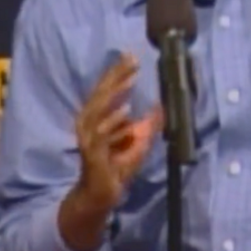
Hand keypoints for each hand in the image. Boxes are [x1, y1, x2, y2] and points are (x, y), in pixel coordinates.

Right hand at [73, 53, 162, 213]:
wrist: (102, 194)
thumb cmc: (117, 166)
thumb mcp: (139, 142)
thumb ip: (149, 124)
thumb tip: (162, 105)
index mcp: (95, 117)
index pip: (106, 89)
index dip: (117, 72)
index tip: (131, 56)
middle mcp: (87, 123)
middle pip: (101, 93)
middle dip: (116, 75)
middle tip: (132, 59)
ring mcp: (88, 138)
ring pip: (99, 109)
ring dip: (115, 92)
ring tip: (131, 77)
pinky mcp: (92, 153)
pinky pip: (102, 134)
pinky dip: (113, 122)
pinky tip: (126, 110)